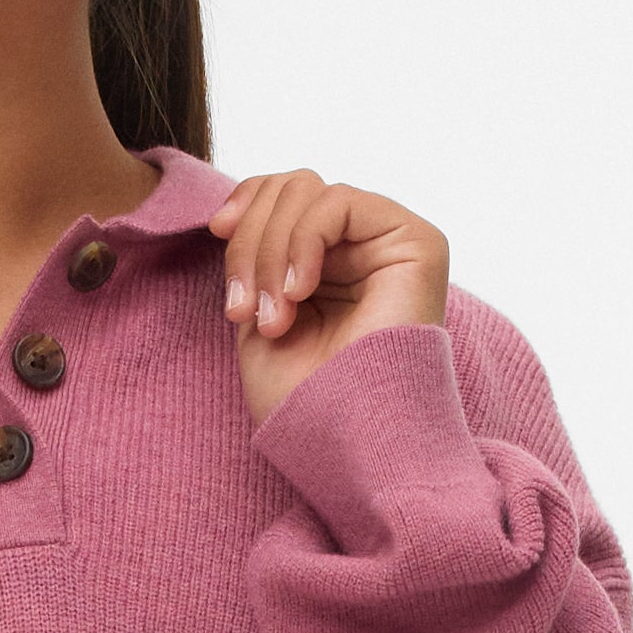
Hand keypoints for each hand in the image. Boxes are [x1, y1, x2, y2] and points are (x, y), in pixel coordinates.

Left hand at [211, 172, 447, 422]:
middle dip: (250, 242)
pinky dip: (302, 242)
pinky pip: (338, 202)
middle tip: (242, 309)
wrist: (345, 444)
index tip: (216, 232)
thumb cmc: (304, 399)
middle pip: (289, 188)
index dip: (246, 203)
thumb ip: (255, 256)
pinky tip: (299, 294)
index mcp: (327, 264)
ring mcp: (390, 243)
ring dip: (270, 252)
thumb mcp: (258, 314)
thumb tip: (230, 215)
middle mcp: (361, 248)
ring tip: (272, 319)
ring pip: (307, 192)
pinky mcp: (417, 242)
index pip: (282, 196)